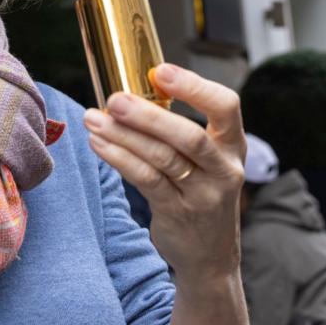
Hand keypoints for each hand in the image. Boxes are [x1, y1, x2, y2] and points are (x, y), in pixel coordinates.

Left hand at [83, 62, 245, 280]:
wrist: (211, 253)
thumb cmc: (199, 190)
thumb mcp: (207, 159)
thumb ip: (180, 129)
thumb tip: (131, 90)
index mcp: (232, 144)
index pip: (225, 107)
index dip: (194, 86)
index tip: (159, 71)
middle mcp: (224, 168)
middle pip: (188, 136)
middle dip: (148, 115)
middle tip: (114, 98)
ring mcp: (203, 193)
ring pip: (161, 158)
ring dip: (122, 135)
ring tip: (93, 118)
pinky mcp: (178, 212)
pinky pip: (145, 180)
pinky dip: (119, 159)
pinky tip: (98, 143)